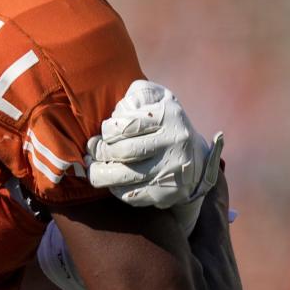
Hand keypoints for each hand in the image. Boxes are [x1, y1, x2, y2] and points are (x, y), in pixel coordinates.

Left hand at [86, 81, 222, 212]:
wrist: (197, 160)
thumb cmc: (165, 124)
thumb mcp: (157, 98)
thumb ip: (137, 94)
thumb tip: (118, 111)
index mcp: (168, 117)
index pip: (125, 125)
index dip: (106, 131)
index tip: (103, 134)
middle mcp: (174, 143)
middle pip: (122, 152)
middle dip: (99, 152)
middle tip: (92, 151)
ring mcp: (172, 170)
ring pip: (123, 176)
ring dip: (100, 174)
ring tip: (94, 168)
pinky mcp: (168, 193)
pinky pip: (131, 195)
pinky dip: (116, 190)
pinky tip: (114, 182)